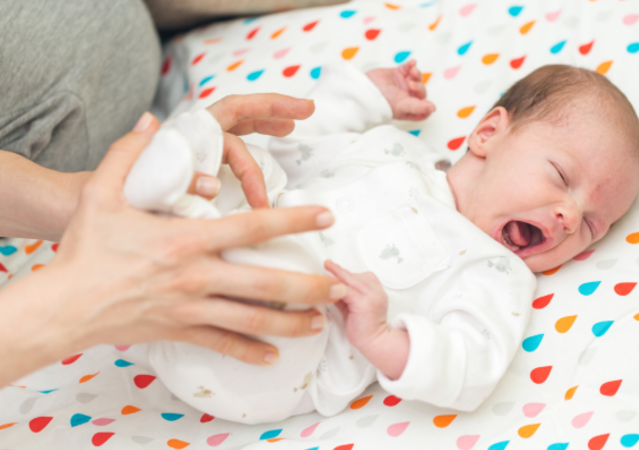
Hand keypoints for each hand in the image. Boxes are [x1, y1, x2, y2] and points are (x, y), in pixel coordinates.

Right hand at [0, 112, 344, 386]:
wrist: (63, 305)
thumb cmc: (86, 250)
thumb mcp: (102, 194)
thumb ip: (128, 154)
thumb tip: (150, 119)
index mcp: (186, 239)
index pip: (252, 227)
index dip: (293, 220)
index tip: (325, 217)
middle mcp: (197, 276)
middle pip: (265, 282)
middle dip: (308, 286)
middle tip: (339, 287)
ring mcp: (191, 308)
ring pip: (252, 319)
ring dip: (291, 322)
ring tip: (320, 323)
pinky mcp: (180, 331)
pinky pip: (222, 343)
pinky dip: (249, 351)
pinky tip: (272, 356)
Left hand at [325, 260, 408, 379]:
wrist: (376, 342)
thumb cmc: (365, 328)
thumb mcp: (354, 306)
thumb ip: (345, 295)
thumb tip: (331, 286)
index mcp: (375, 289)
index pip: (359, 275)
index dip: (344, 272)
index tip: (332, 266)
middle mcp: (375, 290)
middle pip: (354, 275)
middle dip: (340, 272)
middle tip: (327, 264)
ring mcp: (371, 295)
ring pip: (351, 280)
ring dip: (337, 275)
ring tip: (327, 267)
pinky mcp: (364, 302)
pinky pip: (347, 291)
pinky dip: (336, 287)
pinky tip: (328, 284)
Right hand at [366, 60, 435, 120]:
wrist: (367, 88)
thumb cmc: (382, 101)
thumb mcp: (403, 105)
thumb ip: (419, 107)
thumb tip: (433, 108)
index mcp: (408, 109)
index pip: (423, 110)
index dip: (426, 105)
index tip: (424, 101)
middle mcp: (406, 97)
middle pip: (421, 92)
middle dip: (418, 86)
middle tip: (410, 84)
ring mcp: (402, 85)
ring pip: (417, 78)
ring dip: (417, 74)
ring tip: (411, 71)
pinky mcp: (398, 73)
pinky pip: (409, 68)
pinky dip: (412, 65)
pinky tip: (412, 63)